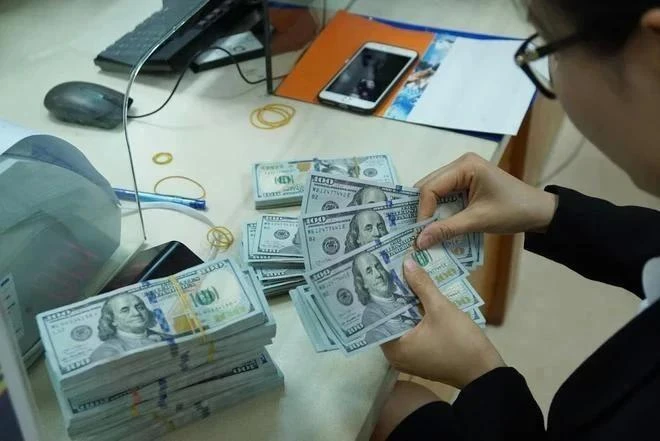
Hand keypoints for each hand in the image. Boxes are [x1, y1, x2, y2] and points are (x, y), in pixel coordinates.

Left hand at [381, 257, 504, 388]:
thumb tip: (406, 263)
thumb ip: (421, 285)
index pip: (379, 317)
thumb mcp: (441, 309)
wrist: (485, 372)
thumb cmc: (460, 342)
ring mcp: (409, 360)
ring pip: (403, 328)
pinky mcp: (422, 360)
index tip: (384, 275)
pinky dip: (416, 321)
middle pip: (391, 321)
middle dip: (396, 299)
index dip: (383, 294)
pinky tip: (422, 302)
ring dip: (407, 308)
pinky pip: (413, 336)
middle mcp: (395, 357)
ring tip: (408, 282)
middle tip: (396, 273)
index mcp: (393, 348)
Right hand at [415, 153, 557, 248]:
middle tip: (416, 232)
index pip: (431, 187)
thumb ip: (447, 229)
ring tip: (423, 231)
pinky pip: (445, 195)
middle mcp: (460, 164)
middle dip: (422, 210)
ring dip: (430, 211)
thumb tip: (418, 242)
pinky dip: (440, 210)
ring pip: (434, 192)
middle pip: (429, 186)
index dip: (423, 210)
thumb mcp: (478, 221)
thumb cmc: (512, 211)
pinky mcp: (466, 182)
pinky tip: (437, 225)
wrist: (540, 211)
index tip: (420, 233)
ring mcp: (463, 172)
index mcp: (465, 166)